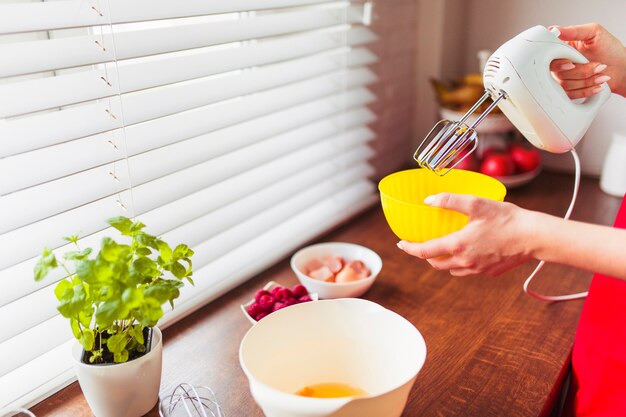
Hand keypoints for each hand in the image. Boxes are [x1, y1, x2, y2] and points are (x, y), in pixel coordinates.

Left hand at [396, 193, 535, 276]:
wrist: (534, 237)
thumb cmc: (506, 218)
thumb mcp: (476, 203)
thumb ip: (449, 201)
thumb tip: (428, 201)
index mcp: (458, 246)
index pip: (424, 252)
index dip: (409, 248)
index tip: (401, 243)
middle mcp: (465, 262)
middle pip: (435, 263)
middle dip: (424, 255)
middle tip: (421, 243)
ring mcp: (477, 270)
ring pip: (450, 269)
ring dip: (441, 260)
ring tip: (441, 247)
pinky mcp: (489, 272)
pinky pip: (466, 271)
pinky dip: (459, 263)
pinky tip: (465, 251)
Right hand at [549, 23, 625, 98]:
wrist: (622, 69)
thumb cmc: (610, 49)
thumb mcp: (594, 33)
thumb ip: (574, 31)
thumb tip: (555, 30)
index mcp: (562, 48)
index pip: (549, 56)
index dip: (558, 63)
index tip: (571, 63)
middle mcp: (560, 63)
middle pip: (558, 73)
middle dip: (581, 71)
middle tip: (598, 65)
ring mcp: (564, 78)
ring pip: (565, 84)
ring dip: (587, 80)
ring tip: (601, 72)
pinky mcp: (569, 90)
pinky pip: (570, 95)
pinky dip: (586, 90)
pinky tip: (597, 83)